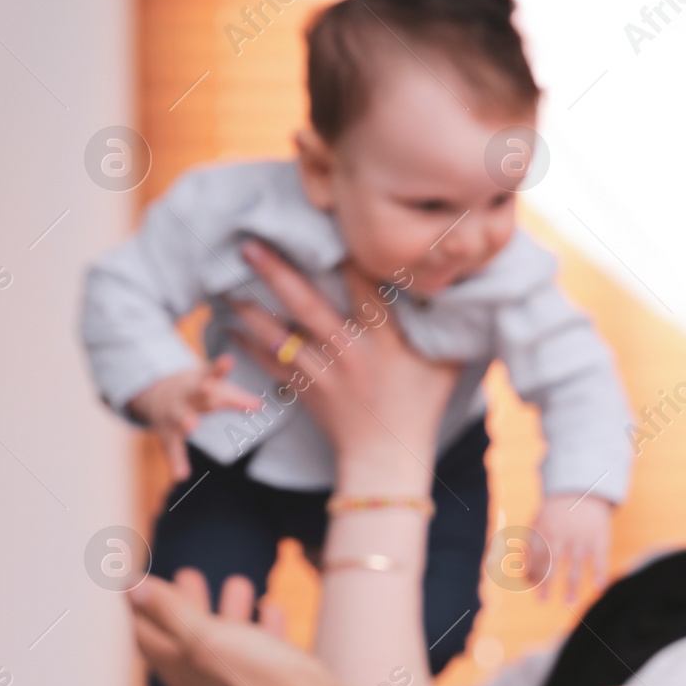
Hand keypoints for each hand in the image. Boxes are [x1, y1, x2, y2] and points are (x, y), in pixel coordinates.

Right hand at [127, 355, 263, 479]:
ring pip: (181, 416)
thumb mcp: (215, 390)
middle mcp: (187, 397)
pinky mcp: (167, 433)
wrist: (154, 392)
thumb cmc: (197, 391)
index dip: (222, 370)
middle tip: (208, 389)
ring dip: (186, 420)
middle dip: (203, 391)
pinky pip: (172, 448)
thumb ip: (237, 399)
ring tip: (190, 426)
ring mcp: (175, 413)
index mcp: (201, 383)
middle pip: (197, 393)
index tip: (228, 360)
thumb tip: (261, 406)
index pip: (214, 376)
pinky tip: (181, 476)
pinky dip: (177, 462)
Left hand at [128, 568, 344, 685]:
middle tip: (188, 574)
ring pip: (223, 644)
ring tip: (239, 581)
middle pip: (183, 639)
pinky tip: (272, 610)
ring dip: (226, 611)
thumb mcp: (206, 638)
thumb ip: (169, 612)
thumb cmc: (259, 679)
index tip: (136, 581)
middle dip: (184, 604)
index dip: (140, 607)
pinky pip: (255, 655)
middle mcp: (200, 685)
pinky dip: (258, 630)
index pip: (146, 636)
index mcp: (180, 671)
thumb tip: (130, 588)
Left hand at [230, 240, 461, 490]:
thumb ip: (446, 327)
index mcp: (384, 339)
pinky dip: (248, 345)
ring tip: (224, 280)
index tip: (321, 224)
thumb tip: (460, 289)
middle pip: (307, 305)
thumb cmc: (420, 408)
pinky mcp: (305, 391)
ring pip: (277, 334)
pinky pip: (269, 364)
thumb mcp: (445, 365)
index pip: (363, 285)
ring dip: (249, 306)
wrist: (388, 460)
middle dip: (277, 272)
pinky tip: (230, 326)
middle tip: (248, 244)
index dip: (342, 254)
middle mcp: (349, 351)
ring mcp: (323, 373)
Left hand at [530, 494, 611, 601]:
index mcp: (544, 531)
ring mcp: (582, 539)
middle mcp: (562, 536)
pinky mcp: (599, 539)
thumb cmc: (556, 513)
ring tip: (569, 602)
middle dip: (545, 582)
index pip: (534, 557)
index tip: (531, 586)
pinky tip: (599, 587)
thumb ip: (530, 547)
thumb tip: (523, 576)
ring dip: (572, 586)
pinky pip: (600, 560)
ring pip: (576, 566)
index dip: (531, 572)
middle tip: (540, 600)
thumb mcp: (539, 523)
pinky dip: (600, 573)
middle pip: (552, 564)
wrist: (582, 490)